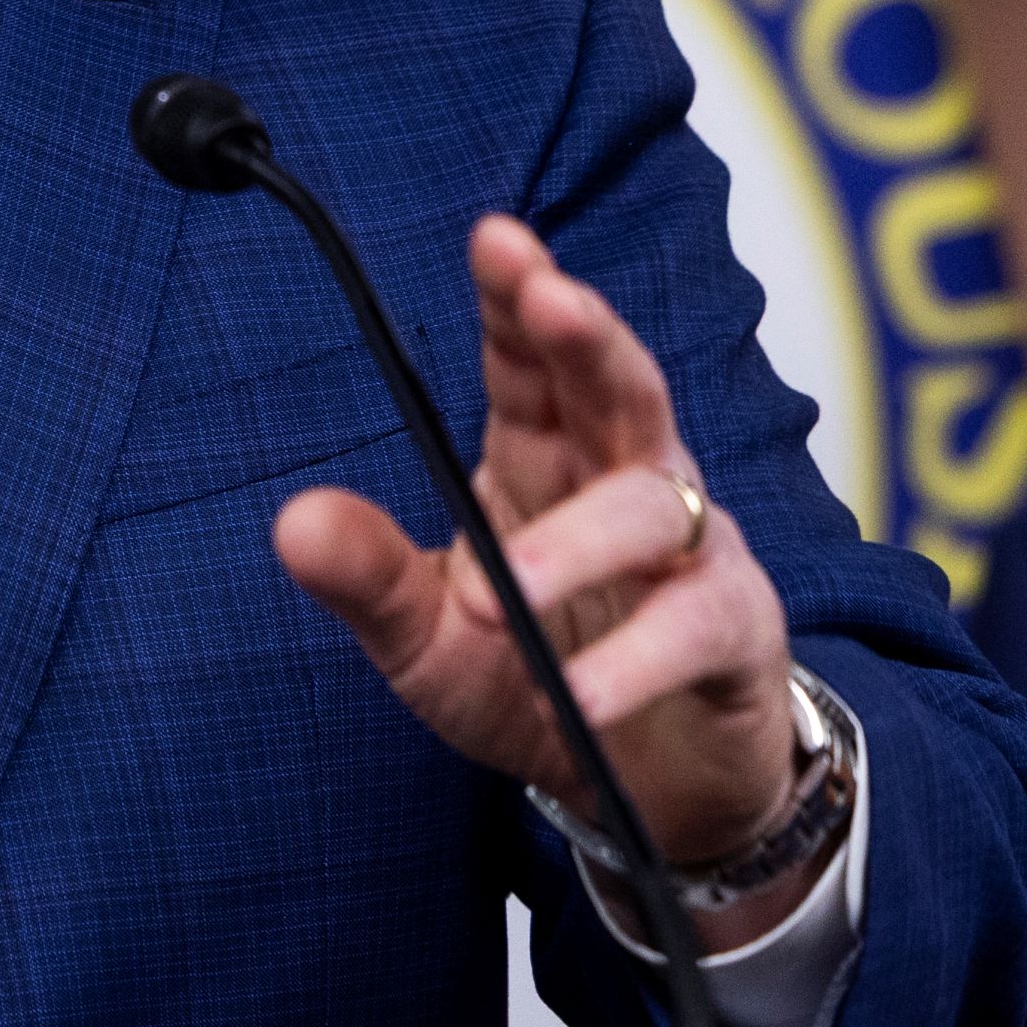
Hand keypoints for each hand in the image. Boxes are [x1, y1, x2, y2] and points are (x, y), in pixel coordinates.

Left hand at [270, 212, 811, 935]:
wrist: (646, 790)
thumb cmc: (538, 683)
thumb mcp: (429, 639)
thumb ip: (369, 579)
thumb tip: (291, 522)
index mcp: (545, 456)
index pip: (532, 359)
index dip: (518, 296)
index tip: (494, 237)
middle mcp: (626, 479)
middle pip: (619, 385)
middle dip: (585, 335)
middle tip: (547, 297)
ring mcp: (690, 551)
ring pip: (652, 508)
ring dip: (576, 544)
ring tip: (505, 594)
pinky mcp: (735, 634)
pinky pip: (695, 628)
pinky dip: (633, 662)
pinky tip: (579, 694)